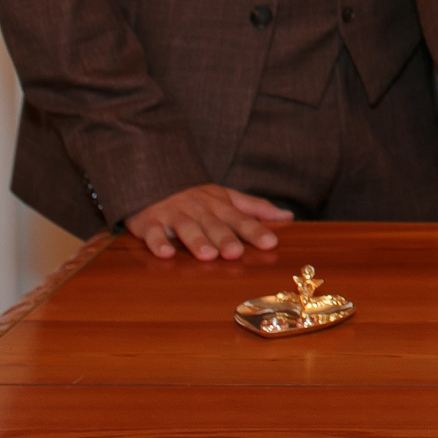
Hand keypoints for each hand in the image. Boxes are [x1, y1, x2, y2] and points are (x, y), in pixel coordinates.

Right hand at [128, 185, 291, 259]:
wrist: (153, 182)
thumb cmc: (196, 198)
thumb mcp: (226, 199)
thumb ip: (255, 209)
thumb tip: (288, 216)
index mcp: (219, 204)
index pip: (240, 219)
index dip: (255, 231)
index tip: (270, 243)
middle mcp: (198, 208)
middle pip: (214, 224)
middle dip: (225, 238)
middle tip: (235, 253)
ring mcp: (173, 214)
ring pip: (186, 228)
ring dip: (196, 240)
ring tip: (207, 255)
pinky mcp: (149, 222)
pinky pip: (153, 233)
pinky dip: (158, 242)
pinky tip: (165, 253)